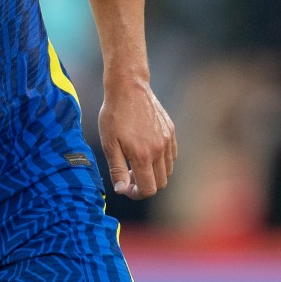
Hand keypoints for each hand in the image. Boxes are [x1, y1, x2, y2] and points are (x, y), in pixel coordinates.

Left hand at [98, 78, 176, 199]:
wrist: (128, 88)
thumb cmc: (114, 114)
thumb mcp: (108, 143)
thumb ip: (117, 169)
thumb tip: (122, 189)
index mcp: (143, 155)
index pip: (148, 189)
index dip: (136, 193)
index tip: (126, 187)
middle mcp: (159, 150)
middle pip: (160, 183)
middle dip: (145, 184)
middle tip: (128, 173)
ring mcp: (168, 141)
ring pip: (167, 171)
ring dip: (154, 173)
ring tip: (136, 162)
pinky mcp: (171, 132)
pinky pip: (171, 156)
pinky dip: (162, 161)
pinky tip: (147, 151)